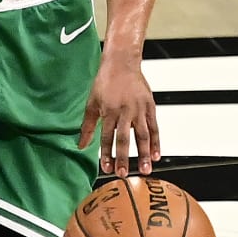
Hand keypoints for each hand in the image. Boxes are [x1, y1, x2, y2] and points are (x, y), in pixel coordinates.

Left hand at [78, 59, 158, 176]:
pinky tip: (156, 155)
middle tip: (124, 173)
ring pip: (143, 135)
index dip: (106, 154)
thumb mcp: (91, 103)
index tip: (107, 168)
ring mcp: (139, 109)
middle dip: (124, 158)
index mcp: (108, 111)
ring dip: (144, 154)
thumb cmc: (105, 82)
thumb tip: (80, 145)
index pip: (106, 137)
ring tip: (145, 169)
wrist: (122, 63)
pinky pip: (154, 127)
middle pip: (124, 138)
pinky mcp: (150, 106)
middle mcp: (125, 111)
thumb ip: (87, 126)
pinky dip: (156, 142)